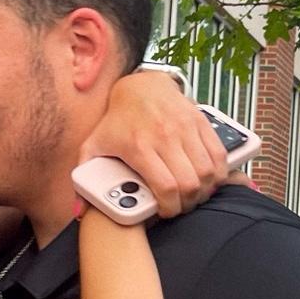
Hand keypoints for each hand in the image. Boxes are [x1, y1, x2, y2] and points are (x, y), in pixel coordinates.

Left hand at [82, 69, 227, 216]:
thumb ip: (84, 180)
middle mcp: (165, 136)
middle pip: (190, 183)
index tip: (165, 212)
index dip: (170, 207)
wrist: (139, 86)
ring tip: (194, 194)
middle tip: (181, 206)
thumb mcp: (93, 146)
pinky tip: (208, 178)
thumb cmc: (116, 121)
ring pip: (208, 171)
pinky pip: (219, 153)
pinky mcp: (200, 121)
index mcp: (139, 146)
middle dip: (188, 203)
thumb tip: (80, 212)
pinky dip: (219, 171)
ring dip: (205, 189)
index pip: (166, 187)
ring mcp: (185, 128)